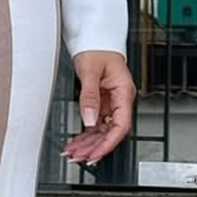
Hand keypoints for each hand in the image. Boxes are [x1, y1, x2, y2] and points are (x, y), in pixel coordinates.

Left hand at [62, 50, 134, 165]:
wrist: (95, 39)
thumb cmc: (97, 49)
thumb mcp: (90, 71)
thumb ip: (89, 97)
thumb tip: (89, 119)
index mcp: (123, 92)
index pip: (120, 126)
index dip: (108, 143)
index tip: (95, 154)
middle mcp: (119, 100)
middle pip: (110, 131)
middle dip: (94, 147)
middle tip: (78, 157)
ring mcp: (110, 102)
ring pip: (102, 130)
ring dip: (88, 143)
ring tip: (73, 152)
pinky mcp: (101, 102)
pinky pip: (95, 123)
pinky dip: (85, 134)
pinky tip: (76, 142)